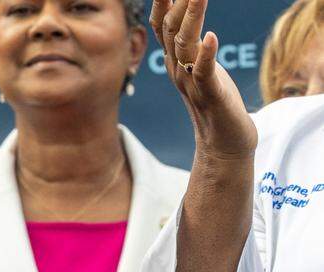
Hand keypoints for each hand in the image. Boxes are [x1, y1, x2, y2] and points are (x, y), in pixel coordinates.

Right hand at [150, 0, 256, 159]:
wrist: (222, 145)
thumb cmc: (217, 103)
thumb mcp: (202, 68)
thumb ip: (193, 45)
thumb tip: (187, 18)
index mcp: (176, 62)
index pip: (161, 27)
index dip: (161, 3)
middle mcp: (178, 70)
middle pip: (170, 31)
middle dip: (176, 3)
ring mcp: (192, 83)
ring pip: (185, 46)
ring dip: (192, 19)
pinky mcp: (211, 96)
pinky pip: (205, 73)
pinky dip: (207, 55)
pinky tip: (212, 37)